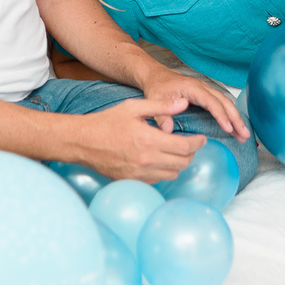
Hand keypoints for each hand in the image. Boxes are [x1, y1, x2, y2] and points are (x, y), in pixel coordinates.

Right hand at [79, 97, 206, 182]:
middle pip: (183, 163)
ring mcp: (139, 173)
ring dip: (178, 163)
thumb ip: (161, 106)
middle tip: (189, 144)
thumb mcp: (134, 107)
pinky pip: (158, 180)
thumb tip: (183, 102)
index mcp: (149, 139)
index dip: (198, 143)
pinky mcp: (133, 181)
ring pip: (172, 174)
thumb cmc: (107, 122)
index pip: (185, 147)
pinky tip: (159, 160)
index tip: (201, 138)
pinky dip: (163, 171)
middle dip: (190, 153)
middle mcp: (146, 160)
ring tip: (174, 152)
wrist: (83, 142)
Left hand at [140, 68, 250, 141]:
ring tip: (244, 134)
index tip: (229, 128)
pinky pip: (222, 104)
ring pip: (226, 103)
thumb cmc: (157, 86)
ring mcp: (206, 90)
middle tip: (244, 135)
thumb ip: (161, 116)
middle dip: (236, 118)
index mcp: (192, 88)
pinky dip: (231, 115)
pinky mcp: (206, 95)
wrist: (156, 75)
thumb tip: (168, 131)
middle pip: (224, 102)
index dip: (221, 115)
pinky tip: (235, 126)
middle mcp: (203, 87)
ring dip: (236, 118)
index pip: (211, 102)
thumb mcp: (154, 99)